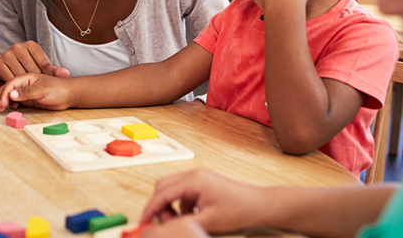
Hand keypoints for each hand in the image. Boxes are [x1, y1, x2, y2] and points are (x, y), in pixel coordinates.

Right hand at [0, 41, 69, 82]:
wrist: (8, 63)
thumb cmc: (28, 66)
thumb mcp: (42, 66)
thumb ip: (54, 70)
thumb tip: (66, 73)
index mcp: (31, 44)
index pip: (44, 63)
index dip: (48, 75)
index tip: (47, 81)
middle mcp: (18, 47)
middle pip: (33, 70)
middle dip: (37, 81)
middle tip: (38, 88)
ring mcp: (7, 54)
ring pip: (21, 75)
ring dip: (26, 85)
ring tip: (30, 90)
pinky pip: (9, 79)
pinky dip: (15, 86)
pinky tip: (20, 89)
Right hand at [0, 73, 70, 111]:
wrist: (67, 95)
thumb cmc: (57, 89)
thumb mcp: (42, 90)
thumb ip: (27, 92)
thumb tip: (11, 94)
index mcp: (27, 77)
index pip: (10, 83)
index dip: (5, 93)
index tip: (3, 103)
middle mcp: (24, 83)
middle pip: (7, 88)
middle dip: (2, 97)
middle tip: (0, 108)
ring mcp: (25, 90)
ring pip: (9, 94)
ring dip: (5, 100)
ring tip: (3, 109)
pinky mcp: (27, 98)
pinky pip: (15, 100)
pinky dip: (11, 104)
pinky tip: (13, 108)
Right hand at [140, 169, 264, 234]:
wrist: (259, 205)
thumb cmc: (239, 210)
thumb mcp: (208, 222)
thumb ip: (183, 223)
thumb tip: (164, 227)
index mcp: (193, 180)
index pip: (162, 193)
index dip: (150, 209)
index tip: (143, 221)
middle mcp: (193, 175)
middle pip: (163, 187)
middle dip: (159, 206)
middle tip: (164, 224)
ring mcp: (198, 177)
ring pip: (172, 189)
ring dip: (170, 206)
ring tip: (180, 222)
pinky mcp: (202, 183)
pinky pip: (182, 193)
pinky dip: (180, 205)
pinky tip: (192, 217)